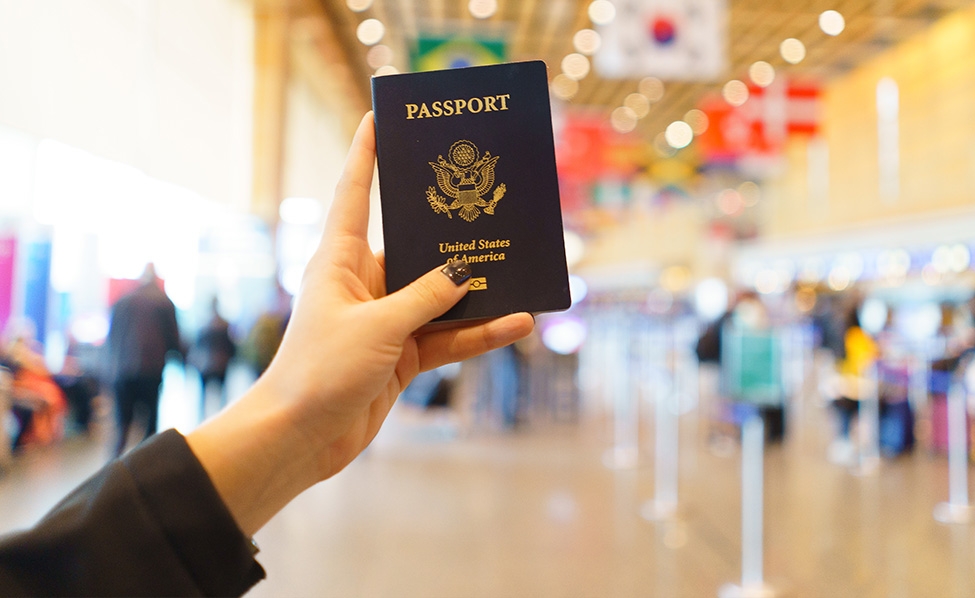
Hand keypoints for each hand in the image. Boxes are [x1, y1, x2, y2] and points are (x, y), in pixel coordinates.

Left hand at [187, 113, 534, 534]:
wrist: (300, 438)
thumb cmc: (320, 371)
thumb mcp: (378, 327)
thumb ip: (424, 297)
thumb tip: (463, 272)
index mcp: (340, 260)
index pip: (355, 194)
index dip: (366, 154)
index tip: (380, 117)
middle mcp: (364, 282)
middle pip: (415, 247)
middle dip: (452, 230)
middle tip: (491, 200)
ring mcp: (385, 320)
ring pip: (441, 296)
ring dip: (478, 292)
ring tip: (523, 274)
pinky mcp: (400, 354)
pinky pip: (447, 336)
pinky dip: (478, 334)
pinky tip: (515, 326)